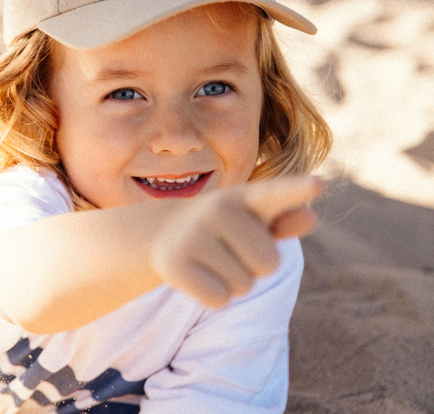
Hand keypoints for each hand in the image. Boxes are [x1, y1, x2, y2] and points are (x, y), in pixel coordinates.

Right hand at [151, 176, 322, 308]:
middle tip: (231, 251)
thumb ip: (285, 220)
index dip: (296, 190)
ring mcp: (194, 234)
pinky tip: (199, 274)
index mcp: (243, 196)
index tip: (319, 185)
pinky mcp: (175, 263)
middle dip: (254, 267)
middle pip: (268, 263)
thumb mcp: (254, 221)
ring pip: (243, 285)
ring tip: (212, 260)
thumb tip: (311, 217)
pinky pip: (219, 299)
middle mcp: (218, 209)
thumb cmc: (225, 228)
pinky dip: (214, 296)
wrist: (165, 231)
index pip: (275, 193)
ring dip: (233, 282)